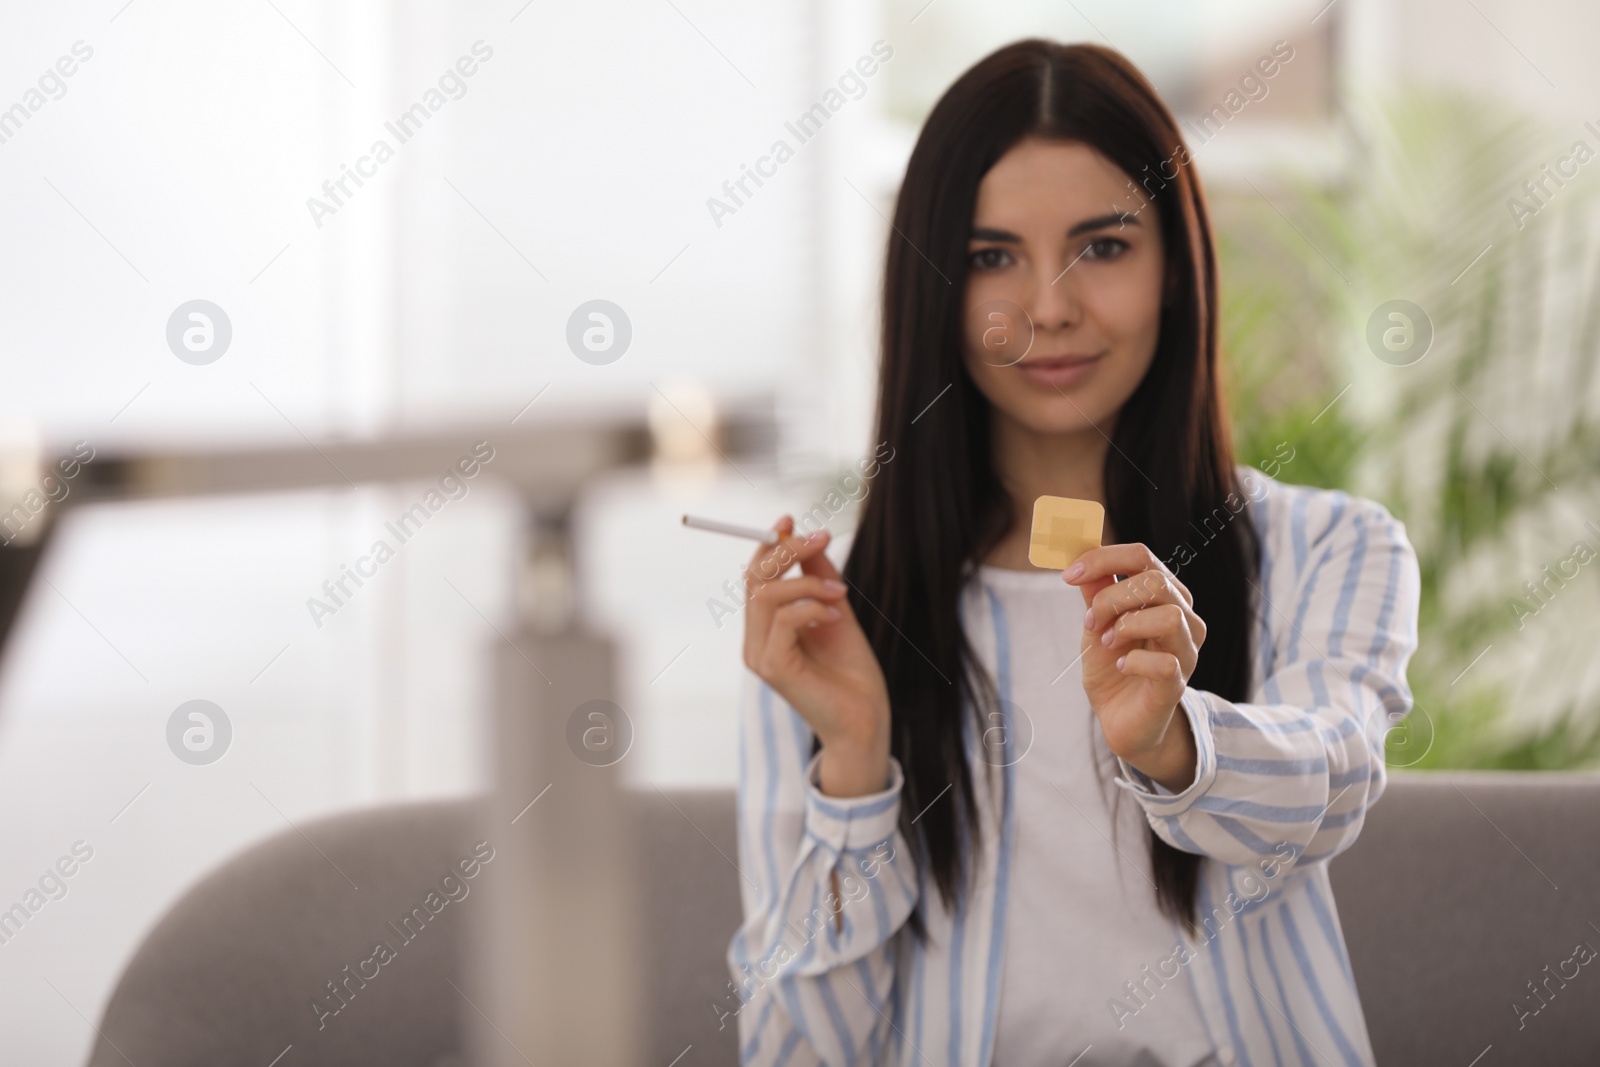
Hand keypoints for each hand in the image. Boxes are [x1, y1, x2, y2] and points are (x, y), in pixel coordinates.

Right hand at [742, 516, 891, 796]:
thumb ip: (819, 577)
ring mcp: (759, 655)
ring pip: (768, 595)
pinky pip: (784, 618)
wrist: (865, 720)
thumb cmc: (851, 672)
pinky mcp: (773, 668)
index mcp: (765, 628)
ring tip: (841, 594)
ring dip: (808, 582)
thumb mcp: (836, 610)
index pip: (754, 577)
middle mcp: (755, 641)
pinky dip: (813, 606)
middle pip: (754, 578)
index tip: (791, 519)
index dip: (768, 544)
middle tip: (820, 538)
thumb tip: (808, 537)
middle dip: (786, 550)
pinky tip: (837, 616)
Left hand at [1064, 543, 1205, 791]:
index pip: (1142, 556)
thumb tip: (1081, 556)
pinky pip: (1164, 663)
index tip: (1069, 575)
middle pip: (1156, 582)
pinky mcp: (1178, 683)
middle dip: (1112, 598)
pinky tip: (1122, 667)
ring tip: (1109, 643)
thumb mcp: (1097, 623)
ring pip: (1169, 616)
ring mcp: (1186, 651)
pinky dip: (1133, 662)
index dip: (1103, 559)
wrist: (1119, 718)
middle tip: (1091, 621)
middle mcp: (1185, 618)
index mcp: (1165, 595)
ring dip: (1126, 626)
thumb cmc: (1112, 665)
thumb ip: (1096, 590)